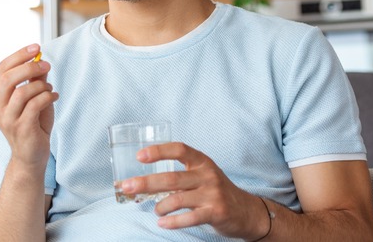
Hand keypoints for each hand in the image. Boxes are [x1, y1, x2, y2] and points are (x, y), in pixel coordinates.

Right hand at [0, 44, 57, 169]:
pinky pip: (34, 106)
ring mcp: (7, 119)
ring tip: (50, 88)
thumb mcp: (33, 98)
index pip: (2, 69)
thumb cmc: (32, 125)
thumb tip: (40, 60)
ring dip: (40, 85)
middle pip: (7, 78)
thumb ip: (34, 81)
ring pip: (21, 92)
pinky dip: (47, 97)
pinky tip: (54, 96)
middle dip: (29, 67)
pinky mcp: (21, 128)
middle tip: (46, 65)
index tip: (36, 47)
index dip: (19, 55)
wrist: (31, 156)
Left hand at [120, 142, 266, 238]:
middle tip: (127, 186)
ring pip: (178, 199)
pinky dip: (173, 221)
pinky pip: (189, 218)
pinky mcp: (216, 212)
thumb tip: (145, 180)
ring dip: (160, 206)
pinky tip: (162, 223)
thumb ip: (180, 174)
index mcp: (202, 162)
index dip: (159, 151)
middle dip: (146, 182)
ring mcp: (212, 194)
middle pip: (172, 178)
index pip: (179, 149)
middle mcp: (208, 175)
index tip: (140, 156)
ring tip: (156, 210)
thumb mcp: (202, 174)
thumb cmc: (216, 190)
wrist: (246, 211)